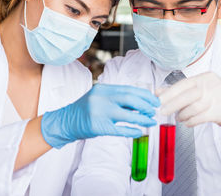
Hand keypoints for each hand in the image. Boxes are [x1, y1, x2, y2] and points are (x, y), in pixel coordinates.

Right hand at [41, 84, 159, 148]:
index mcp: (103, 89)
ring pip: (127, 115)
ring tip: (151, 121)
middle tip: (155, 110)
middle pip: (130, 99)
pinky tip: (139, 132)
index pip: (129, 89)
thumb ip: (118, 99)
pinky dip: (131, 131)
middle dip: (145, 105)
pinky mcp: (98, 127)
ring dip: (142, 118)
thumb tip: (142, 103)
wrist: (66, 122)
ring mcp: (99, 112)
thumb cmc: (87, 110)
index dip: (144, 95)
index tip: (155, 100)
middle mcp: (101, 98)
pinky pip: (119, 130)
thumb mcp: (101, 98)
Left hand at [158, 72, 220, 127]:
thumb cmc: (214, 95)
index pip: (183, 84)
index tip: (157, 100)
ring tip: (179, 118)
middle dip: (172, 104)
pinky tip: (188, 122)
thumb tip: (157, 92)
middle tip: (162, 111)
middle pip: (188, 95)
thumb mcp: (198, 88)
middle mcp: (211, 85)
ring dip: (183, 114)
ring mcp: (217, 98)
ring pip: (195, 107)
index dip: (169, 93)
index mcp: (203, 77)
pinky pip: (201, 117)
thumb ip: (178, 90)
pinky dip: (191, 121)